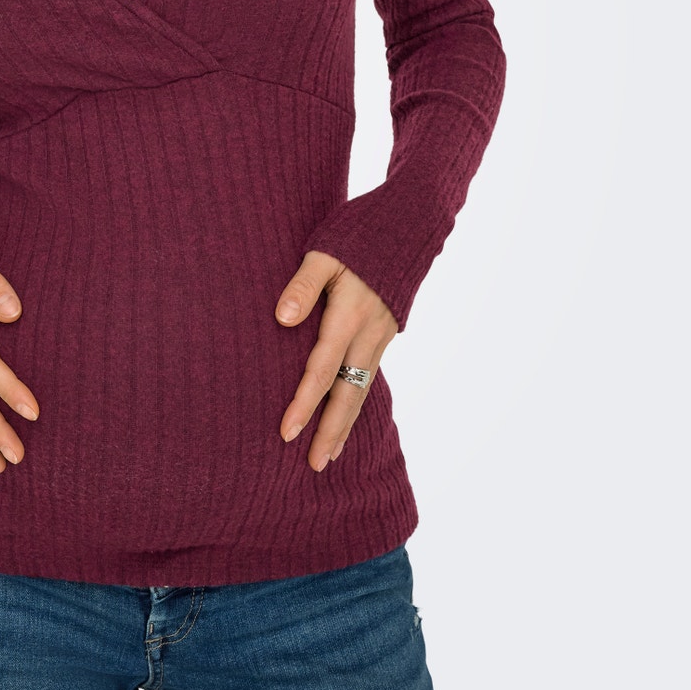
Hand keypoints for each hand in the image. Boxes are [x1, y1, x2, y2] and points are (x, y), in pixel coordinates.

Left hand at [275, 250, 397, 472]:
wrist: (408, 224)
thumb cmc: (358, 234)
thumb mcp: (325, 251)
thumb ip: (303, 285)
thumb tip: (282, 319)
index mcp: (349, 315)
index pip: (322, 369)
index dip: (305, 403)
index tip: (288, 433)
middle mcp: (368, 333)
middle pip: (348, 392)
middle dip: (330, 430)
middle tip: (315, 465)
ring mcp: (381, 336)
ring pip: (362, 389)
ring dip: (345, 423)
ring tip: (331, 455)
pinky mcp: (385, 334)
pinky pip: (368, 376)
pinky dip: (357, 402)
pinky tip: (347, 418)